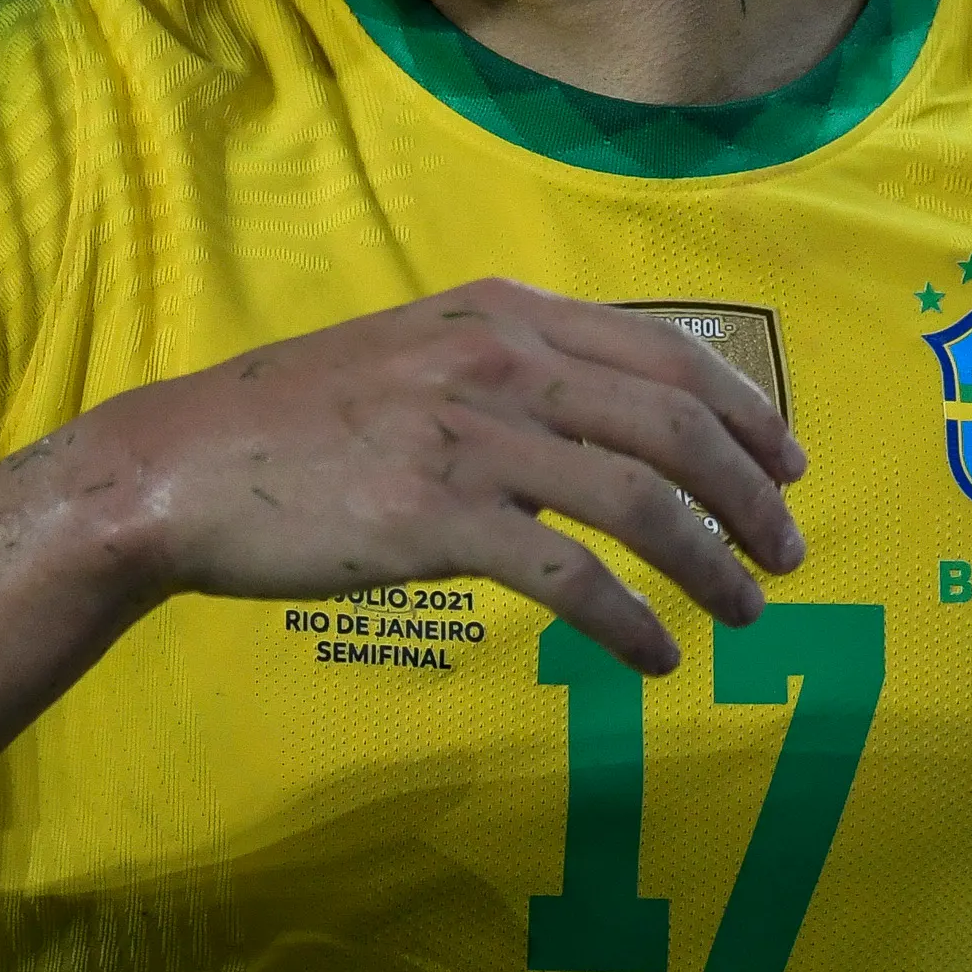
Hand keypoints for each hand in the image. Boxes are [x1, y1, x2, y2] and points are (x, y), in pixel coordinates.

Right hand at [74, 277, 807, 672]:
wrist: (180, 467)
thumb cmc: (296, 423)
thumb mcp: (415, 355)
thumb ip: (507, 368)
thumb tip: (603, 417)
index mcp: (503, 313)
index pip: (665, 352)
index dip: (746, 412)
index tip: (790, 464)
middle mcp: (501, 361)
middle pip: (674, 426)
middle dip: (752, 496)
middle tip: (790, 555)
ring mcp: (470, 437)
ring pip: (641, 501)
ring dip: (712, 565)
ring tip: (745, 613)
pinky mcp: (437, 518)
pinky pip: (572, 578)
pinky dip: (630, 623)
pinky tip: (654, 658)